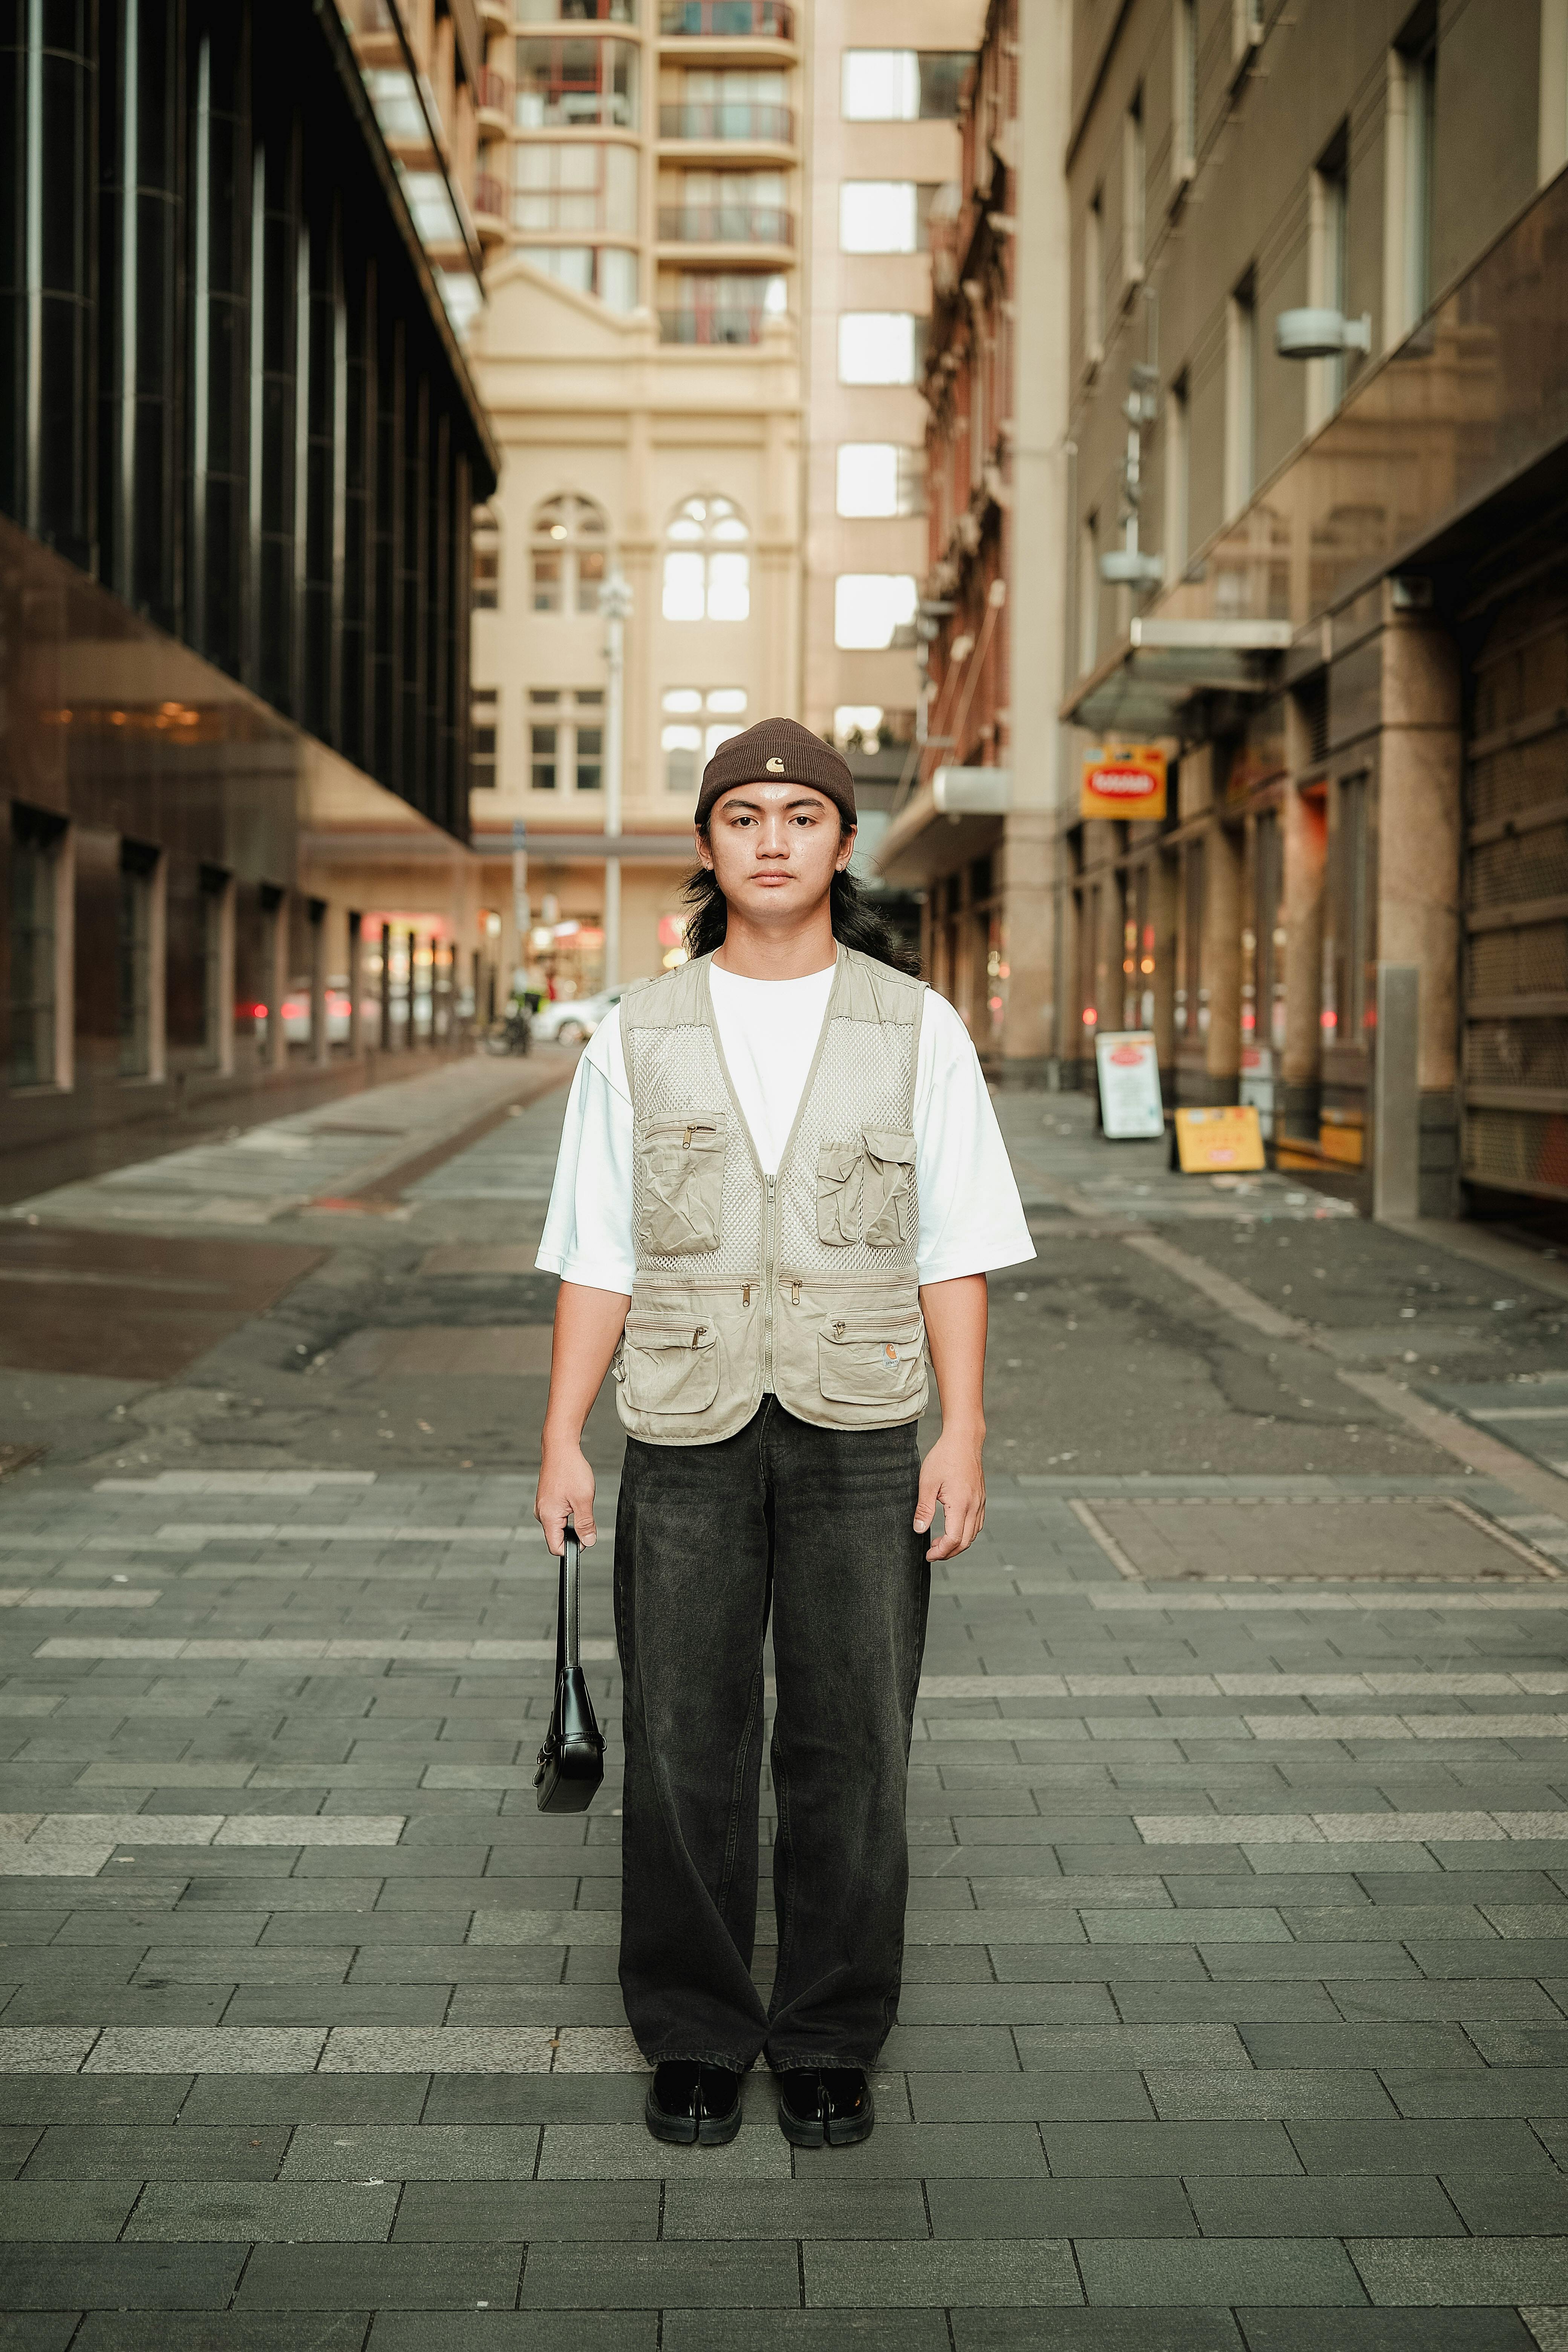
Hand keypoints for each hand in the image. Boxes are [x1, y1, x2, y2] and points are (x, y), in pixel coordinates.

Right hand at [535, 1439, 596, 1554]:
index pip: (556, 1547)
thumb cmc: (570, 1469)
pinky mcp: (546, 1500)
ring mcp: (543, 1506)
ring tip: (579, 1501)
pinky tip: (574, 1497)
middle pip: (558, 1537)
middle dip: (574, 1532)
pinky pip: (558, 1514)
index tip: (585, 1537)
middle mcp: (541, 1513)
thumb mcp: (584, 1499)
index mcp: (548, 1517)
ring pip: (559, 1525)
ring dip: (572, 1519)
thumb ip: (586, 1524)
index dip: (573, 1548)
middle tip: (585, 1513)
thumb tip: (588, 1542)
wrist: (561, 1448)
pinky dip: (569, 1511)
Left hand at [914, 1428, 984, 1559]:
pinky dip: (967, 1533)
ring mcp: (980, 1503)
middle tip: (932, 1553)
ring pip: (973, 1534)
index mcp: (961, 1504)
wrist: (964, 1440)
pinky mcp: (981, 1498)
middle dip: (949, 1553)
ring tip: (941, 1543)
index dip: (941, 1552)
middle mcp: (974, 1506)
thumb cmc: (944, 1457)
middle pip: (965, 1542)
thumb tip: (919, 1530)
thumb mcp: (927, 1483)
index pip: (954, 1539)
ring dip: (958, 1544)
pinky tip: (954, 1529)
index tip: (928, 1555)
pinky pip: (977, 1523)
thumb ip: (924, 1509)